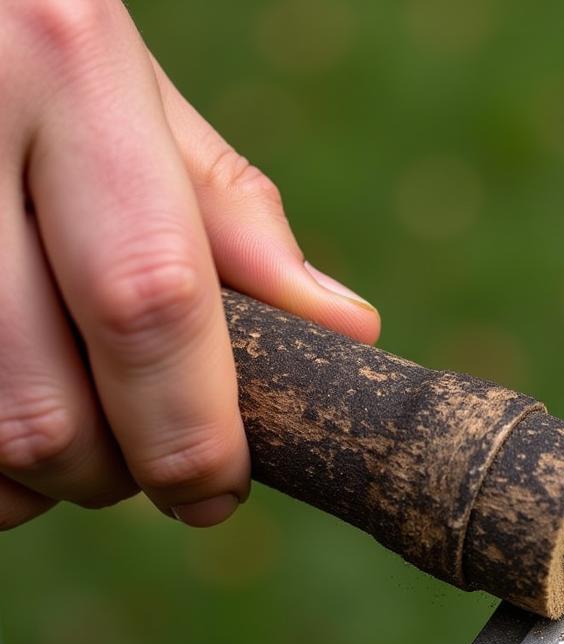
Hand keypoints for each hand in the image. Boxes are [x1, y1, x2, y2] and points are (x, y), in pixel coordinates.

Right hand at [0, 0, 378, 530]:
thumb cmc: (37, 49)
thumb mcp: (136, 94)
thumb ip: (231, 213)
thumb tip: (346, 328)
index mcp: (68, 69)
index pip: (149, 301)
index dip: (191, 433)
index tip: (216, 491)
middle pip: (46, 407)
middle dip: (110, 475)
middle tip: (141, 466)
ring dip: (36, 477)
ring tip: (74, 433)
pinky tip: (8, 410)